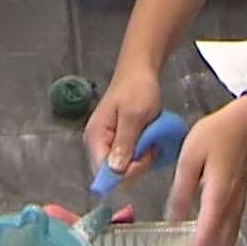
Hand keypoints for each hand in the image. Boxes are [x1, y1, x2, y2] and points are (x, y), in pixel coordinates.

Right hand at [83, 62, 163, 176]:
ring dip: (141, 159)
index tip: (143, 156)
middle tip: (150, 145)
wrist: (140, 71)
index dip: (125, 172)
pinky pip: (128, 159)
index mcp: (95, 137)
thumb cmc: (137, 89)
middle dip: (136, 166)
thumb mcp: (134, 116)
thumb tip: (115, 171)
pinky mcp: (117, 141)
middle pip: (113, 174)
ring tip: (151, 140)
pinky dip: (141, 154)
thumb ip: (124, 143)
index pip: (104, 173)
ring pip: (123, 168)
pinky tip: (148, 140)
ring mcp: (107, 143)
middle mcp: (97, 144)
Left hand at [167, 94, 246, 245]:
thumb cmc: (217, 135)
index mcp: (218, 193)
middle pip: (220, 243)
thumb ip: (182, 188)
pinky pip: (231, 234)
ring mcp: (238, 205)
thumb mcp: (191, 156)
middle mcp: (230, 205)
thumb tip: (173, 216)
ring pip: (228, 241)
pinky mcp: (238, 203)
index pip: (207, 231)